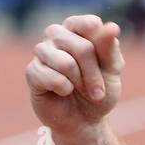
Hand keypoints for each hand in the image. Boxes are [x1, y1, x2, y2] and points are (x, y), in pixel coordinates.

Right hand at [25, 15, 124, 142]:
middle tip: (97, 91)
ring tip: (79, 89)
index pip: (91, 25)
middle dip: (94, 74)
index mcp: (78, 27)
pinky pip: (52, 78)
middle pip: (82, 48)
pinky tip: (63, 92)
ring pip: (66, 63)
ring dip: (80, 83)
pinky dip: (64, 90)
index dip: (103, 49)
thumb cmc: (100, 89)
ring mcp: (42, 51)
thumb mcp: (113, 69)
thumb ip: (110, 48)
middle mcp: (57, 33)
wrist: (84, 119)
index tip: (109, 66)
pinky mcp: (31, 71)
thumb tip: (112, 26)